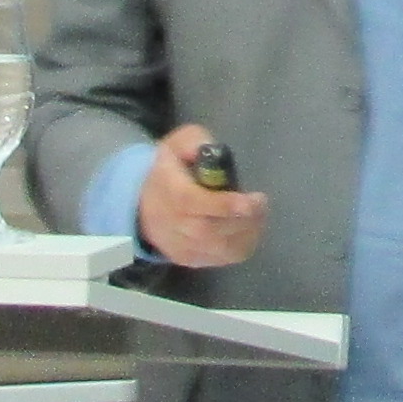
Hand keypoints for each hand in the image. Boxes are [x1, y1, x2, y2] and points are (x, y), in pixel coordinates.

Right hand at [137, 124, 267, 268]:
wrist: (142, 206)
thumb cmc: (168, 171)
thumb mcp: (177, 144)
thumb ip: (195, 142)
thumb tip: (211, 150)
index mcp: (168, 191)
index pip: (192, 202)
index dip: (223, 204)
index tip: (250, 200)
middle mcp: (172, 223)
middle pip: (209, 230)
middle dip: (243, 219)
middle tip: (260, 204)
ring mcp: (180, 245)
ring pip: (218, 249)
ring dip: (247, 233)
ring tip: (257, 215)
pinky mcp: (189, 259)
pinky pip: (221, 259)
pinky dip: (241, 246)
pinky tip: (248, 230)